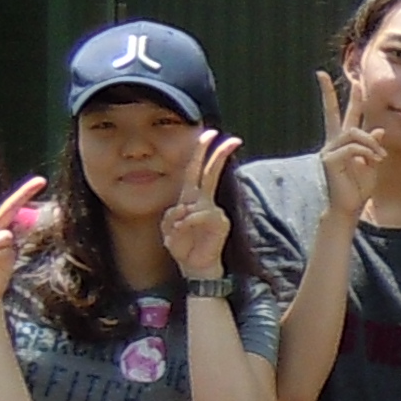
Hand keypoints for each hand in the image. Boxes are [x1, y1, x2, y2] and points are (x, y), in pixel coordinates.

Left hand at [160, 131, 241, 279]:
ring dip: (179, 220)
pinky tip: (183, 236)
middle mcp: (204, 201)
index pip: (195, 171)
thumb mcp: (169, 228)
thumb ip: (172, 215)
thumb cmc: (182, 246)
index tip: (210, 134)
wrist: (194, 266)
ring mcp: (214, 211)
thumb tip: (184, 211)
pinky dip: (186, 225)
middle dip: (218, 156)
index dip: (201, 152)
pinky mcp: (220, 222)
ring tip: (177, 236)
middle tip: (231, 139)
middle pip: (209, 174)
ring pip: (193, 202)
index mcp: (191, 198)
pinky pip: (197, 216)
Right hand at [312, 69, 381, 225]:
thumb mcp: (372, 165)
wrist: (348, 207)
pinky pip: (353, 148)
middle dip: (329, 94)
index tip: (353, 81)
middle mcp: (332, 143)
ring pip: (353, 133)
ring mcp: (328, 150)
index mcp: (342, 143)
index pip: (342, 117)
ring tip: (380, 156)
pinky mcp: (329, 159)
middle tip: (324, 75)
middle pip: (332, 113)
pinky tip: (375, 160)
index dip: (347, 99)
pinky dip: (367, 152)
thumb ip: (373, 147)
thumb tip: (379, 130)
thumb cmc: (358, 189)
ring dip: (371, 143)